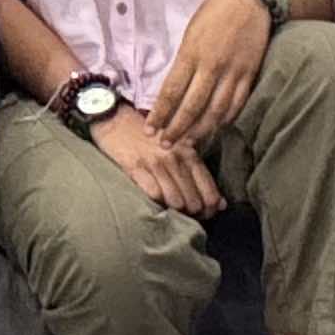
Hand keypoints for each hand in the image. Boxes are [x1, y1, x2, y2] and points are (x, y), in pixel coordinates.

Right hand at [90, 103, 224, 215]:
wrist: (114, 118)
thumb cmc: (147, 136)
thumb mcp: (177, 147)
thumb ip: (197, 172)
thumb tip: (220, 204)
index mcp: (189, 152)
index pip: (209, 190)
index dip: (210, 209)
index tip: (205, 214)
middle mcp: (175, 157)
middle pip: (194, 201)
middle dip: (192, 214)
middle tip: (186, 216)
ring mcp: (155, 162)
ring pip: (176, 201)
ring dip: (174, 212)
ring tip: (170, 211)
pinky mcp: (135, 166)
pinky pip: (153, 194)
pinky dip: (155, 203)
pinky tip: (153, 202)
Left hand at [148, 0, 274, 147]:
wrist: (248, 0)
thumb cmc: (213, 14)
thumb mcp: (190, 35)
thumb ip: (184, 63)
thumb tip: (174, 91)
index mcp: (191, 54)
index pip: (172, 92)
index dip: (160, 114)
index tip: (150, 129)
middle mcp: (211, 66)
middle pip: (192, 107)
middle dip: (177, 129)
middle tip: (166, 144)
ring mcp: (233, 72)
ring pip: (215, 110)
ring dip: (200, 130)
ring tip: (188, 143)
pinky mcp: (250, 75)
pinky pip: (237, 104)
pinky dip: (225, 119)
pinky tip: (215, 128)